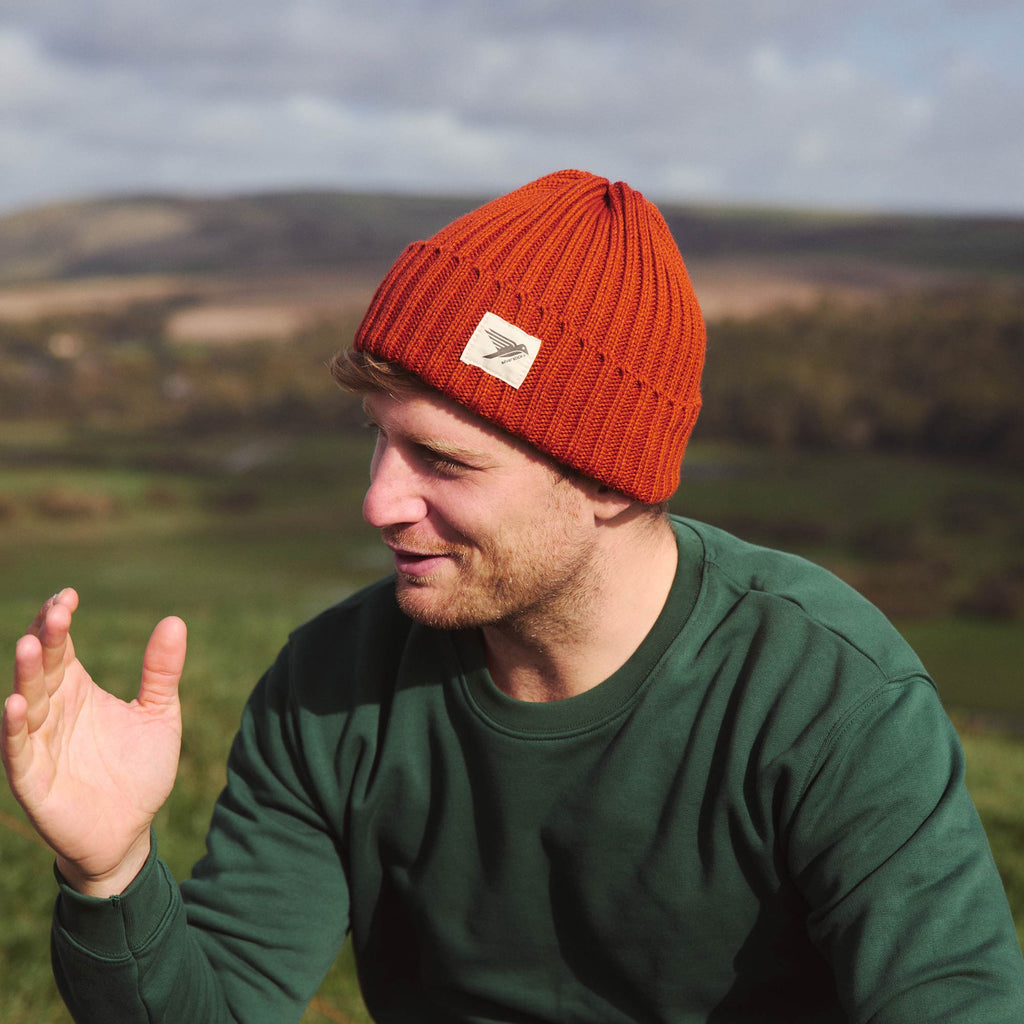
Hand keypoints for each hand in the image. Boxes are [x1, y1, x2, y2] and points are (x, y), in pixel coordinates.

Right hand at [2, 590, 186, 895]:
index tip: (69, 595)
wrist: (130, 830)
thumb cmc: (139, 769)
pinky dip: (13, 728)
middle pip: (44, 667)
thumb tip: (175, 620)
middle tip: (57, 610)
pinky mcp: (33, 779)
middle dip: (47, 639)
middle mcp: (53, 711)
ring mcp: (39, 743)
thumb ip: (161, 671)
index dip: (60, 621)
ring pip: (26, 702)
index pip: (63, 648)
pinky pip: (18, 750)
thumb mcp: (159, 714)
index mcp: (78, 690)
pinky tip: (15, 704)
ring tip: (31, 645)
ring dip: (27, 675)